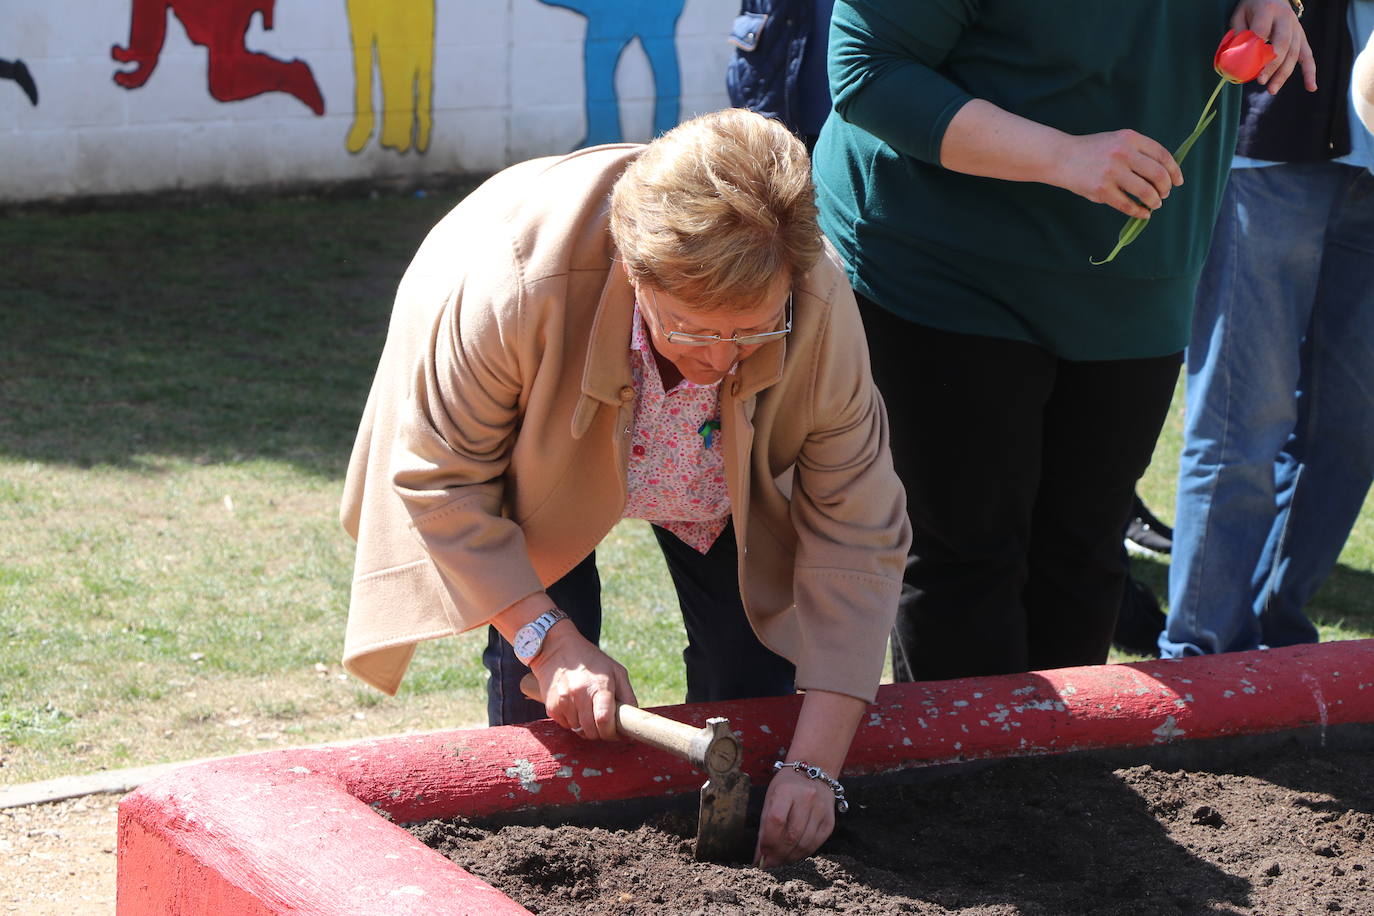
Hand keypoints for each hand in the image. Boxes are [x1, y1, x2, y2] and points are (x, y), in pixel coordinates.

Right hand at [526, 630, 636, 740]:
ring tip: (588, 710)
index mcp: (599, 686)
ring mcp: (563, 701)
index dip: (612, 733)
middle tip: (604, 724)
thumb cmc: (592, 661)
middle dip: (600, 733)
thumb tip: (632, 720)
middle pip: (591, 731)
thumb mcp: (616, 671)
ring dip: (586, 727)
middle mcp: (579, 694)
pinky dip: (573, 721)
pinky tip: (575, 706)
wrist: (557, 649)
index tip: (616, 733)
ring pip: (578, 730)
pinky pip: (566, 725)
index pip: (604, 720)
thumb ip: (627, 695)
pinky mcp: (551, 707)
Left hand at [753, 766, 836, 867]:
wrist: (814, 772)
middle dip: (778, 855)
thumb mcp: (771, 799)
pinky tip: (794, 856)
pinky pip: (816, 844)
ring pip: (805, 844)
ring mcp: (821, 810)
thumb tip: (759, 858)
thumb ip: (765, 828)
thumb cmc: (786, 788)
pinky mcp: (829, 822)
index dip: (768, 841)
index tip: (762, 854)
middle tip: (770, 864)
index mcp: (786, 790)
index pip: (776, 821)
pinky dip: (803, 854)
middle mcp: (807, 799)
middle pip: (792, 836)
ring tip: (781, 862)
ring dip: (790, 858)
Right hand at [1052, 130, 1183, 218]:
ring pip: (1146, 192)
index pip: (1162, 155)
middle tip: (1164, 195)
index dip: (1174, 171)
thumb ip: (1139, 152)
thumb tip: (1165, 173)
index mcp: (1130, 138)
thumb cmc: (1092, 151)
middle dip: (1165, 188)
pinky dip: (1139, 212)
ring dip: (1154, 201)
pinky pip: (1128, 205)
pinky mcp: (1101, 190)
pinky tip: (1142, 213)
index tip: (1178, 182)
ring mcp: (1112, 172)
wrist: (1062, 157)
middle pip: (1158, 174)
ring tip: (1154, 204)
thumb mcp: (1117, 141)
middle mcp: (1123, 153)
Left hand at [1232, 0, 1315, 93]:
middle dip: (1271, 65)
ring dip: (1284, 73)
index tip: (1246, 64)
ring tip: (1271, 89)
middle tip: (1260, 81)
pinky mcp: (1301, 36)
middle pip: (1282, 45)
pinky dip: (1310, 72)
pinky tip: (1311, 87)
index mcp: (1267, 10)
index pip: (1261, 31)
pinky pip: (1308, 55)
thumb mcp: (1240, 14)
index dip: (1255, 49)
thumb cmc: (1252, 7)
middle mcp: (1286, 19)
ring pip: (1294, 53)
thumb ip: (1239, 33)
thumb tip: (1237, 57)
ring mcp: (1296, 28)